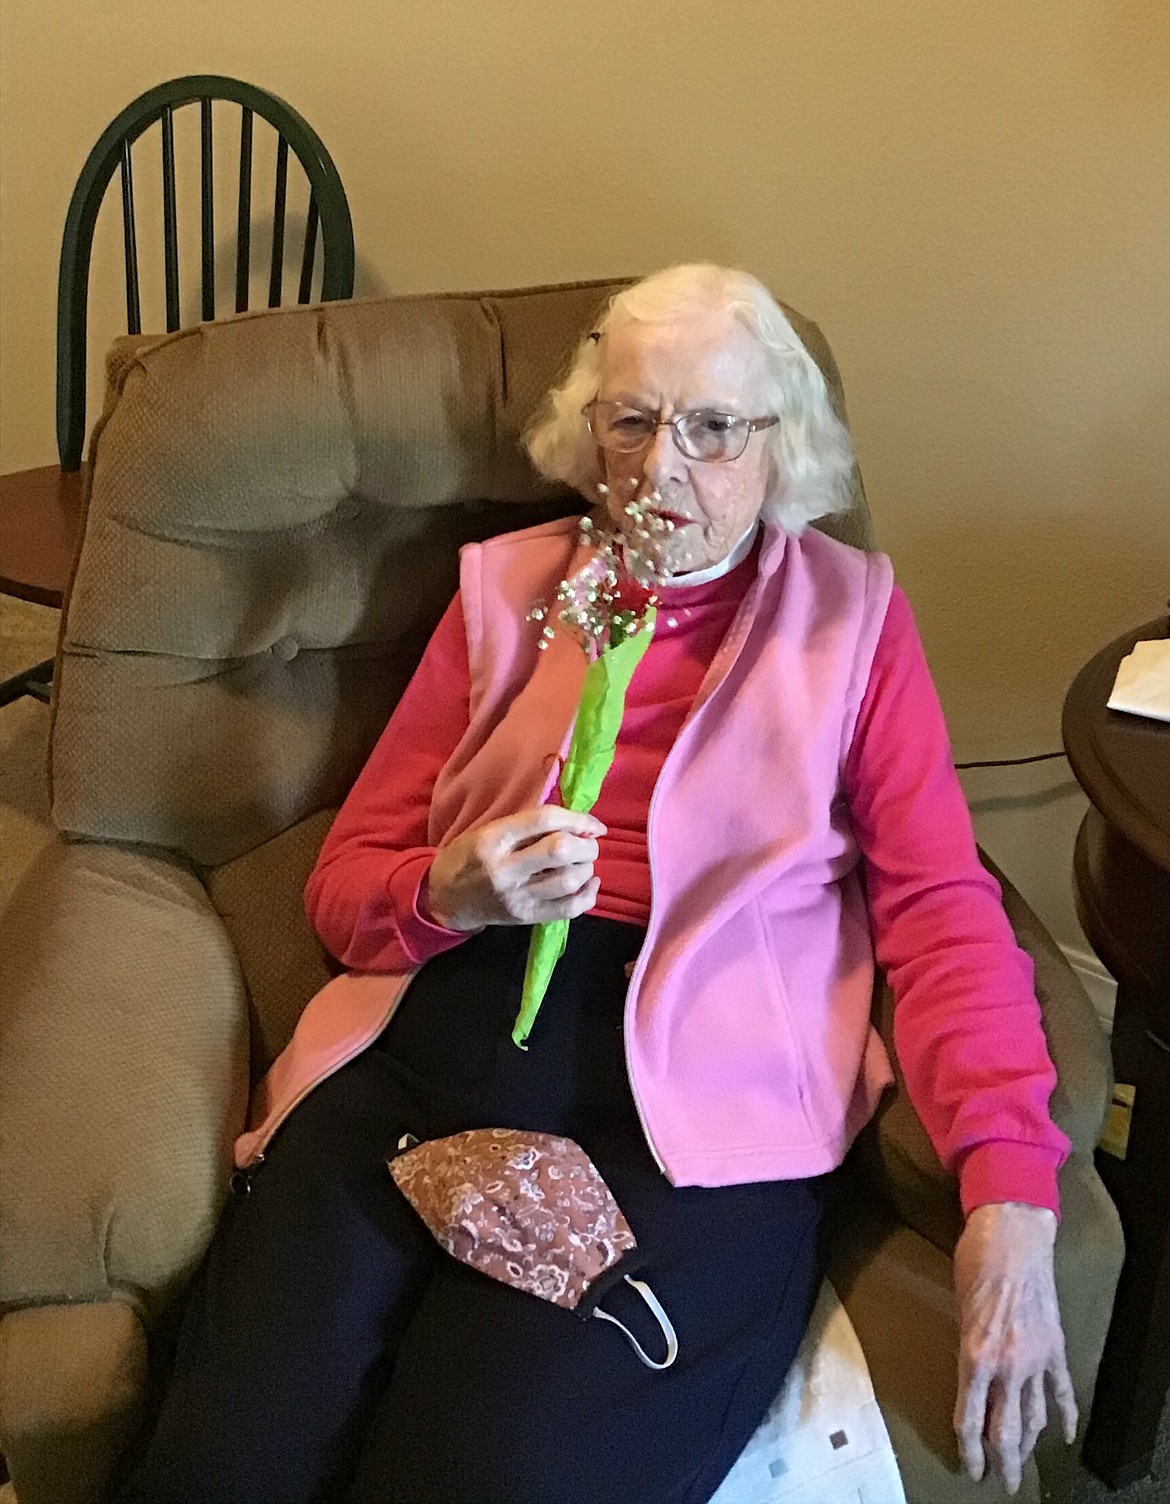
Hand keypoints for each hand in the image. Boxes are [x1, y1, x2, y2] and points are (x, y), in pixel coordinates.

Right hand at [422, 806, 604, 931]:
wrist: (444, 898)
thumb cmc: (467, 856)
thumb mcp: (487, 830)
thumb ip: (526, 825)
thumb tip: (575, 823)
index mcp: (493, 839)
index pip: (544, 820)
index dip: (577, 818)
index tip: (593, 823)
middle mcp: (505, 869)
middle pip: (561, 851)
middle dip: (586, 844)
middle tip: (589, 842)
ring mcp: (516, 896)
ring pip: (568, 880)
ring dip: (587, 868)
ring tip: (584, 862)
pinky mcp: (525, 917)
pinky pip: (567, 909)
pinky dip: (588, 896)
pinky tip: (590, 883)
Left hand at [953, 1202, 1076, 1494]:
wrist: (1013, 1236)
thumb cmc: (975, 1263)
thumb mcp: (958, 1311)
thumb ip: (965, 1350)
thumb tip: (969, 1380)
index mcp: (974, 1356)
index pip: (970, 1420)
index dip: (969, 1451)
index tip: (968, 1467)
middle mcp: (1007, 1365)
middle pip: (1006, 1430)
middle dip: (1003, 1462)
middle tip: (1002, 1482)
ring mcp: (1036, 1359)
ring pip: (1035, 1418)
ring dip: (1029, 1446)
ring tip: (1023, 1465)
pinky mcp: (1056, 1349)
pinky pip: (1062, 1392)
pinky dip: (1065, 1416)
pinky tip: (1064, 1434)